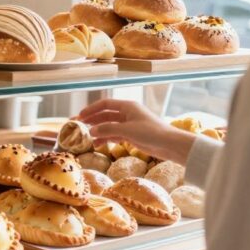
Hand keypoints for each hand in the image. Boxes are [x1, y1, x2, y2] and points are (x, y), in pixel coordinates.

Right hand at [77, 98, 197, 164]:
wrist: (170, 145)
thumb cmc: (151, 133)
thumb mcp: (127, 130)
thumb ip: (107, 129)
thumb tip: (91, 130)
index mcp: (127, 106)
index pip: (105, 104)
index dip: (91, 109)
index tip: (80, 116)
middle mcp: (127, 113)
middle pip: (105, 115)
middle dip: (92, 120)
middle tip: (78, 126)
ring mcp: (130, 124)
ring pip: (109, 125)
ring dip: (98, 130)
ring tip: (87, 137)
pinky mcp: (133, 135)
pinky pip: (115, 134)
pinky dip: (106, 138)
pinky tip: (98, 143)